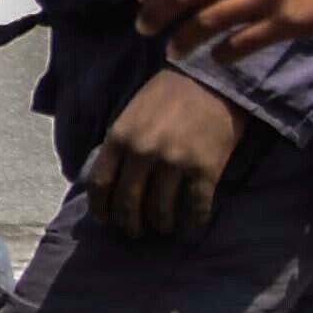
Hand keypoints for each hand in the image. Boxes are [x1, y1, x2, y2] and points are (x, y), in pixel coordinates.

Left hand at [84, 66, 246, 245]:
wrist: (212, 79)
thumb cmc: (168, 95)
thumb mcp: (131, 115)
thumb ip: (120, 146)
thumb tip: (111, 180)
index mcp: (120, 138)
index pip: (100, 185)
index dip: (101, 209)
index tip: (106, 221)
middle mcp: (143, 153)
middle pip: (128, 203)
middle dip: (129, 224)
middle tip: (134, 233)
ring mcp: (174, 162)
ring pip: (160, 210)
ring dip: (160, 225)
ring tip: (163, 227)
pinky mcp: (205, 169)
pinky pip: (195, 207)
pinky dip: (193, 221)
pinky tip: (192, 225)